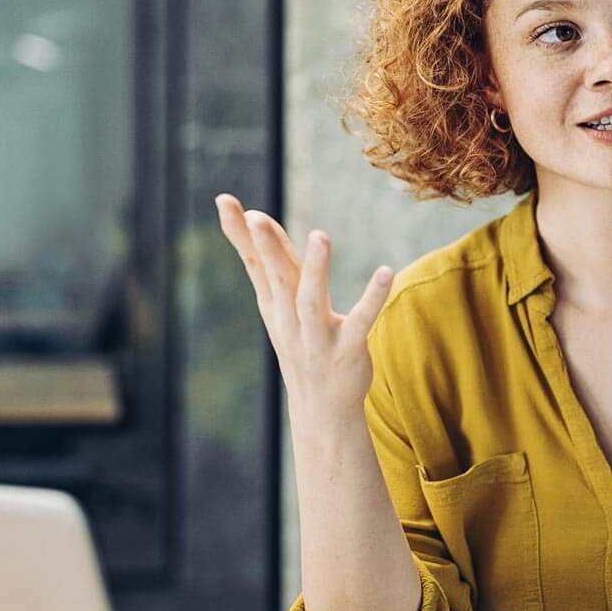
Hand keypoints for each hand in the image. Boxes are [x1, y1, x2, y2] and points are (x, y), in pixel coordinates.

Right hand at [214, 194, 392, 418]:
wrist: (321, 410)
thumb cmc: (300, 345)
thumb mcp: (278, 305)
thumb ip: (269, 262)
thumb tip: (252, 216)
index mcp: (274, 305)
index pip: (254, 264)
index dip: (239, 234)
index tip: (224, 200)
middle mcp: (289, 320)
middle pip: (277, 279)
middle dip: (267, 248)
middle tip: (257, 217)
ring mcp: (317, 337)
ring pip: (312, 300)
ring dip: (315, 269)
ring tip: (320, 235)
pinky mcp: (347, 350)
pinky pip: (361, 322)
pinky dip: (373, 298)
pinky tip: (387, 272)